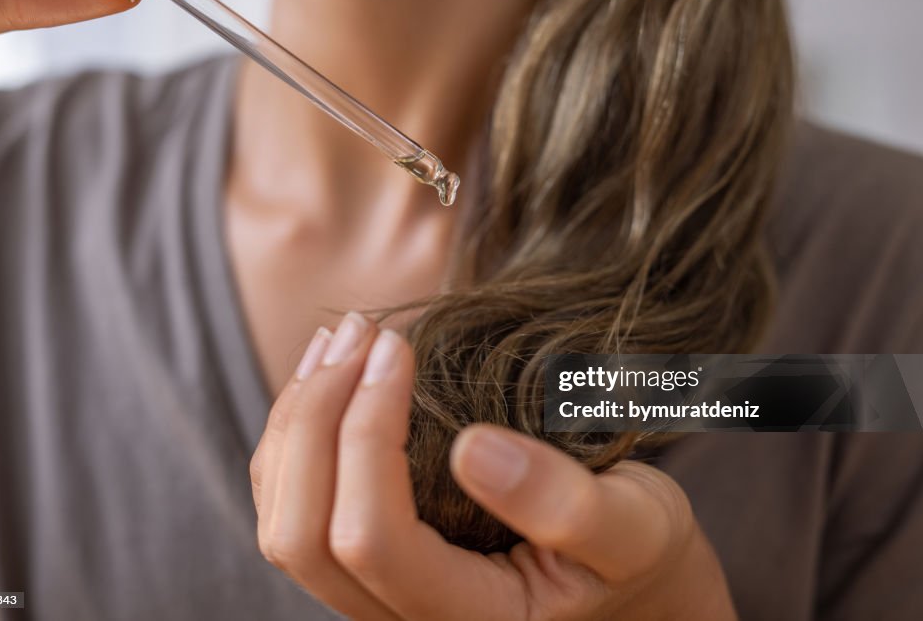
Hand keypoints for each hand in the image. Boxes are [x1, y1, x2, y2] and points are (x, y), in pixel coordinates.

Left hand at [250, 312, 737, 620]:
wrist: (628, 589)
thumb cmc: (638, 558)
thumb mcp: (635, 528)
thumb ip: (567, 506)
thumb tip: (473, 447)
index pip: (373, 539)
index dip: (367, 434)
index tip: (399, 346)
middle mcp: (401, 620)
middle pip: (301, 536)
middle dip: (315, 419)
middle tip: (361, 331)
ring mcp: (376, 596)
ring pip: (284, 521)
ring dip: (297, 420)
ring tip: (340, 337)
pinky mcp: (370, 562)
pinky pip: (296, 505)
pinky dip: (297, 435)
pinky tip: (328, 372)